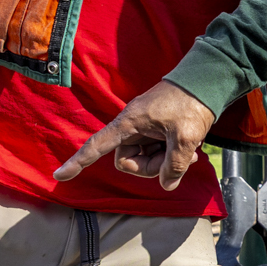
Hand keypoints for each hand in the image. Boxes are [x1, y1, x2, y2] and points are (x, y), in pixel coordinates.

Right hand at [55, 81, 213, 189]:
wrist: (207, 82)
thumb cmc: (192, 103)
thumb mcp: (186, 137)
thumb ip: (174, 165)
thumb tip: (168, 184)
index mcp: (130, 123)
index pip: (97, 145)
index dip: (78, 162)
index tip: (59, 176)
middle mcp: (132, 126)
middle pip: (128, 161)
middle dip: (152, 167)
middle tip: (178, 158)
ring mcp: (145, 128)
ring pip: (144, 159)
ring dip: (165, 160)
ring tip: (189, 151)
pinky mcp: (156, 129)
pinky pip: (155, 152)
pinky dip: (170, 155)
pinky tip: (190, 150)